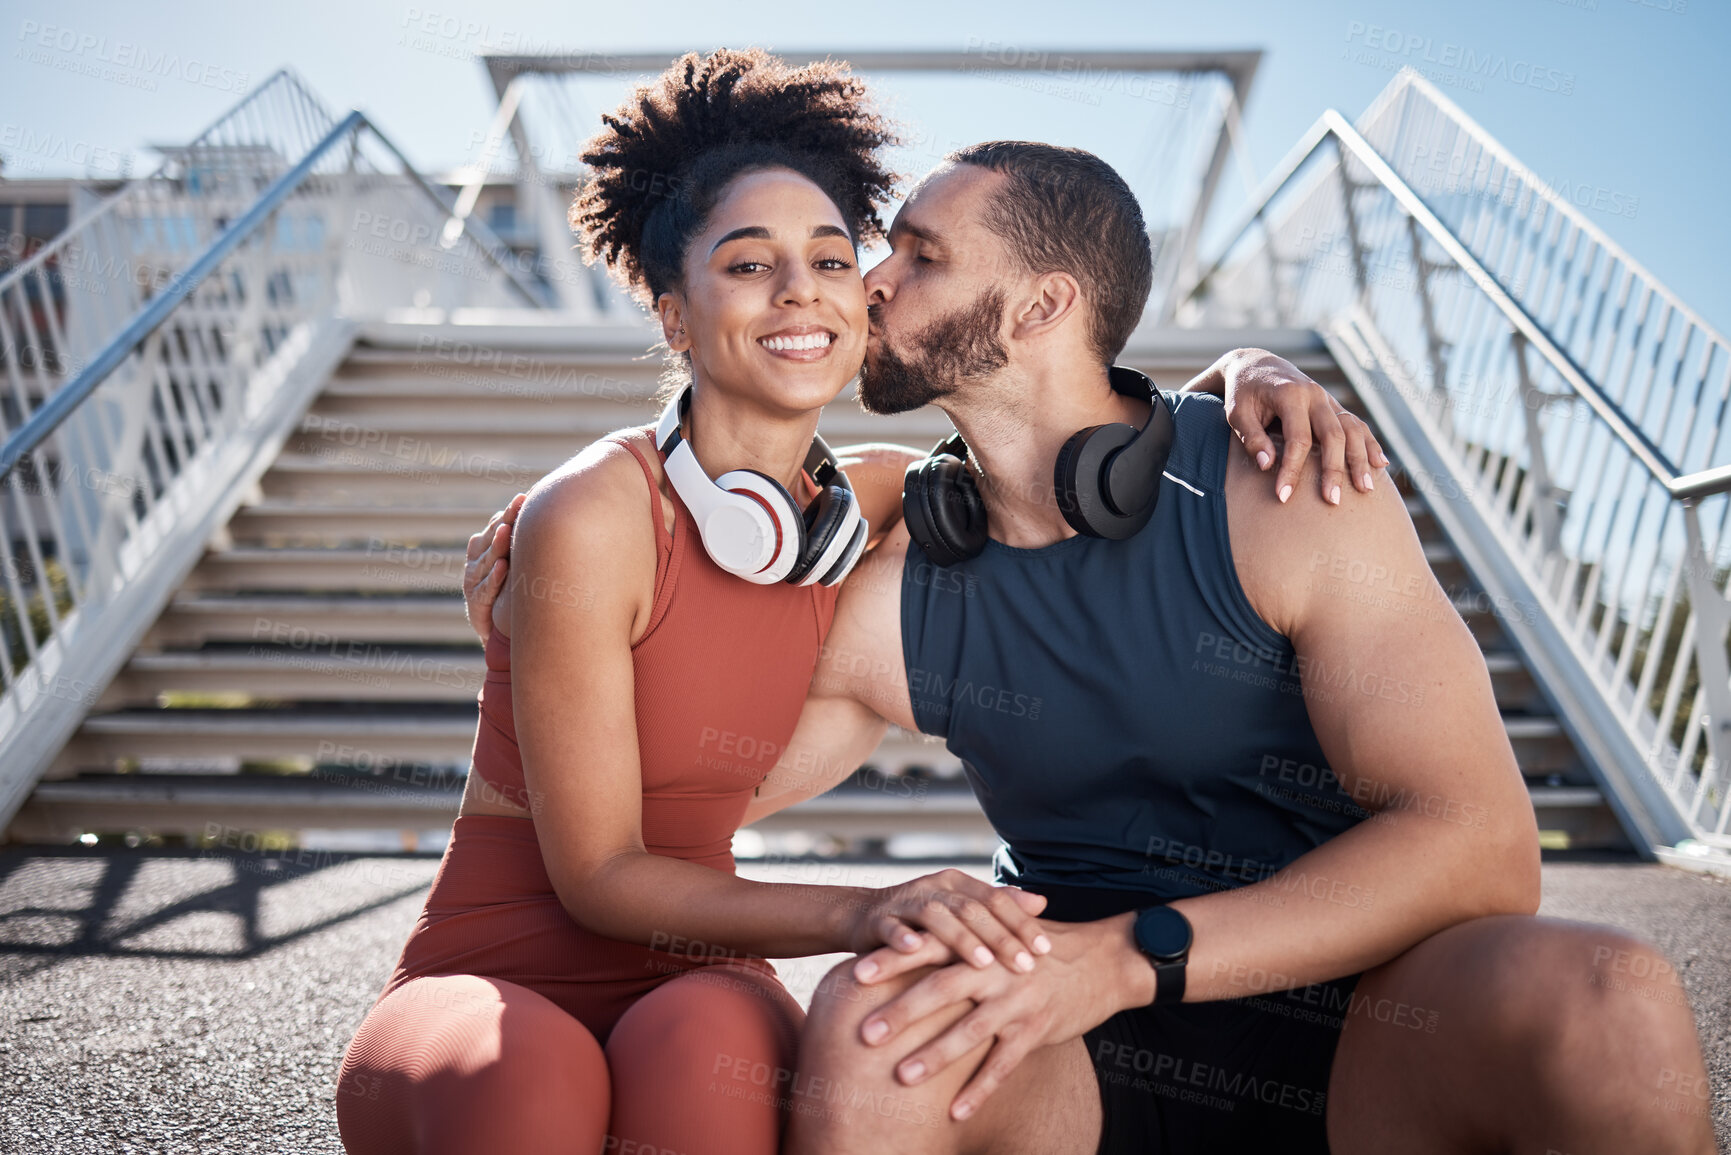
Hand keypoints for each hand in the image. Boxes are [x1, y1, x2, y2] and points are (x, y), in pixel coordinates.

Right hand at [463, 494, 523, 639]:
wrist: (497, 629)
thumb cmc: (511, 590)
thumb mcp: (516, 565)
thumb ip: (523, 544)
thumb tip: (548, 516)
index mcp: (484, 547)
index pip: (498, 524)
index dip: (511, 511)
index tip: (527, 496)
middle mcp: (476, 561)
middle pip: (492, 537)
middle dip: (506, 520)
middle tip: (519, 503)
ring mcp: (474, 581)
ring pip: (487, 560)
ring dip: (497, 545)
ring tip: (508, 531)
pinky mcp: (476, 603)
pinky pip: (485, 588)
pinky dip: (493, 578)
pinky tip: (502, 567)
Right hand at [845, 869, 1053, 978]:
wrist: (863, 917)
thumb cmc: (923, 921)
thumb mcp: (960, 910)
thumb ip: (997, 905)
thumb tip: (1042, 902)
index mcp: (958, 884)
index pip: (997, 899)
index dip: (1022, 923)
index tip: (1046, 950)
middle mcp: (934, 888)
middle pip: (973, 909)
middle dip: (1000, 938)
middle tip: (1025, 965)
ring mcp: (905, 902)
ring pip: (937, 916)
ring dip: (960, 939)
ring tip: (984, 964)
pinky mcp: (878, 920)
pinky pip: (891, 927)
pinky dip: (902, 938)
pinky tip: (916, 951)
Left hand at [858, 913, 1147, 1120]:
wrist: (1103, 960)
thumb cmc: (1041, 946)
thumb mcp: (1003, 930)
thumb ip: (961, 933)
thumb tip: (910, 932)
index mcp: (982, 942)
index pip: (930, 948)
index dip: (892, 960)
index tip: (855, 974)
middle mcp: (997, 969)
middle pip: (942, 989)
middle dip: (901, 1012)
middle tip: (864, 1032)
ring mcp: (1018, 1001)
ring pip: (971, 1031)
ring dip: (935, 1055)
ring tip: (901, 1076)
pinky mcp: (1038, 1029)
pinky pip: (1005, 1065)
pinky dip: (980, 1090)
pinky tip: (954, 1112)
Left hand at [1212, 348, 1388, 504]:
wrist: (1256, 365)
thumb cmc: (1243, 393)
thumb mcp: (1237, 413)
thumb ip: (1251, 438)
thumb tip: (1268, 466)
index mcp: (1290, 395)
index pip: (1298, 439)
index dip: (1292, 469)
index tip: (1283, 496)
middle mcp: (1315, 395)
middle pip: (1333, 435)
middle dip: (1334, 470)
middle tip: (1333, 501)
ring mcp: (1328, 400)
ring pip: (1352, 429)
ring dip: (1360, 459)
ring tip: (1366, 488)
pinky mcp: (1333, 406)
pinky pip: (1356, 424)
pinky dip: (1370, 443)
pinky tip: (1380, 464)